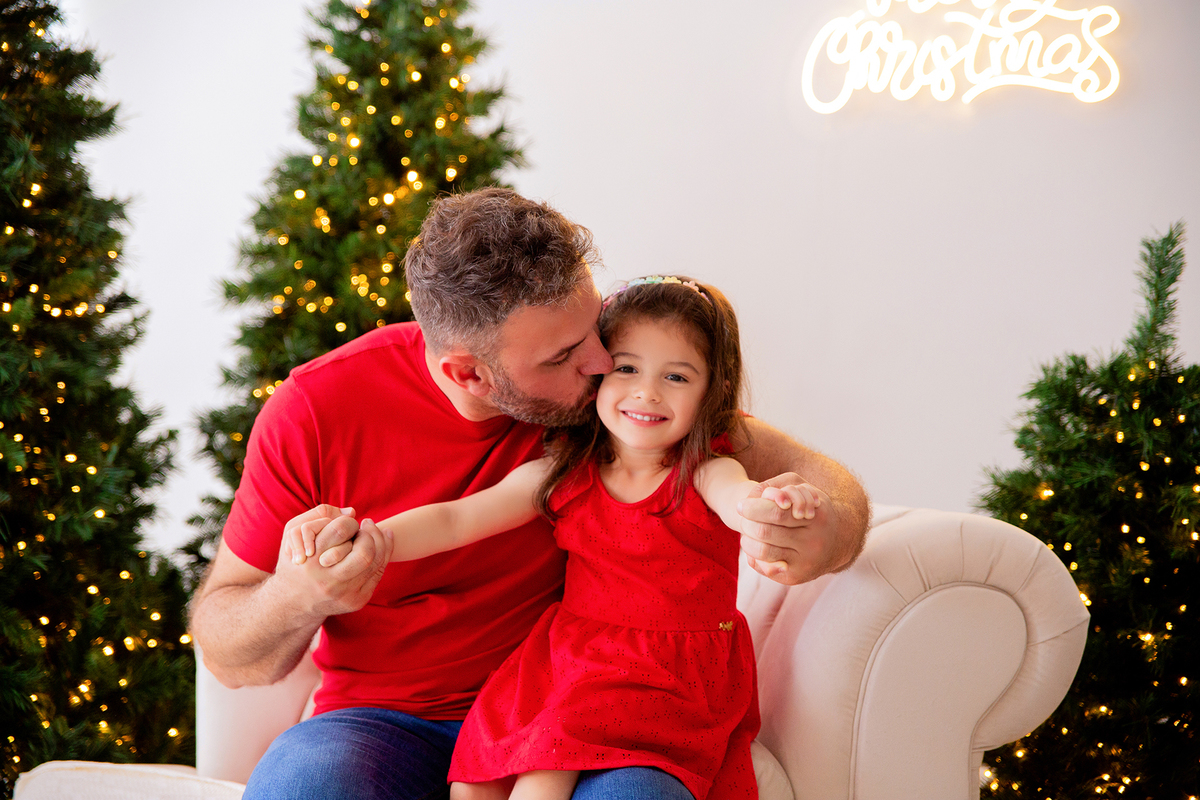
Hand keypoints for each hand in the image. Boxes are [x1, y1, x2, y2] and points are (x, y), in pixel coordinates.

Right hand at [274, 504, 392, 618]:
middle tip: (365, 527)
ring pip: (375, 562)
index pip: (341, 530)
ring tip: (372, 532)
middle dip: (369, 535)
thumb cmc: (295, 563)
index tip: (348, 523)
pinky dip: (384, 553)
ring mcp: (344, 593)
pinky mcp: (357, 600)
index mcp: (311, 562)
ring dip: (379, 541)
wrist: (294, 603)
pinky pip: (379, 573)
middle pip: (364, 551)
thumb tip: (352, 512)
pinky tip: (384, 540)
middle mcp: (328, 581)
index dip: (349, 522)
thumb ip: (318, 517)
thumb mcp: (293, 537)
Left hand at [736, 473, 840, 584]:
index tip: (741, 505)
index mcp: (816, 518)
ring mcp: (805, 563)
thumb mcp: (801, 490)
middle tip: (741, 517)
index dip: (753, 508)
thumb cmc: (810, 510)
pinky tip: (756, 546)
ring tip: (746, 532)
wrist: (835, 544)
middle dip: (746, 523)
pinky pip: (765, 568)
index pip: (776, 512)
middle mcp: (813, 543)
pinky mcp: (795, 577)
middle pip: (765, 532)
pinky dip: (754, 556)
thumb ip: (778, 486)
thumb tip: (758, 496)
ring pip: (763, 551)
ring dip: (746, 540)